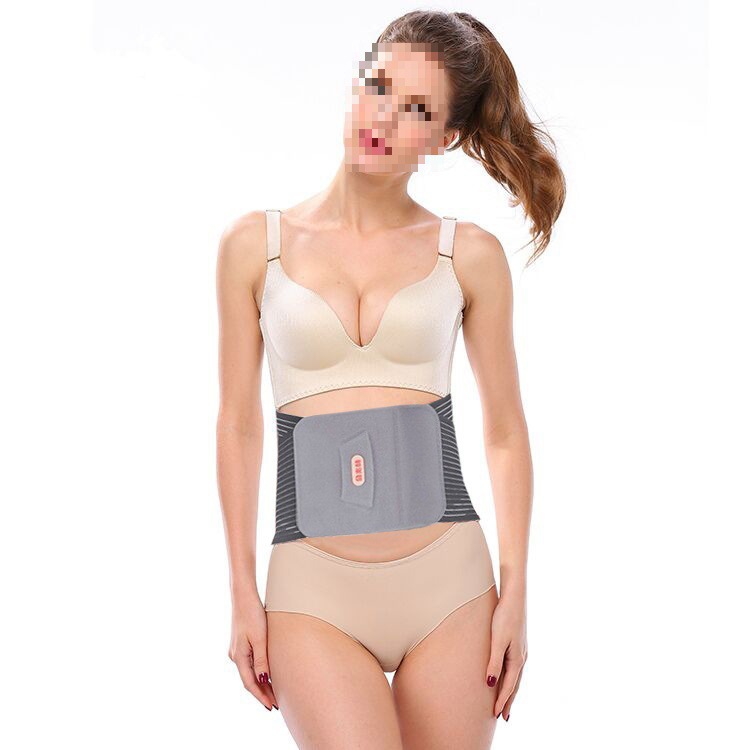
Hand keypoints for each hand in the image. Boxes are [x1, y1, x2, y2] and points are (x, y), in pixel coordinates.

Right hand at [228, 596, 277, 710]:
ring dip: (261, 683)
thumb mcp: (260, 638)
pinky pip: (250, 663)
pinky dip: (258, 671)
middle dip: (262, 692)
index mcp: (238, 656)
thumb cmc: (252, 614)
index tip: (272, 707)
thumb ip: (261, 660)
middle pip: (249, 680)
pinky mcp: (241, 643)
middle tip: (276, 704)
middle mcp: (235, 655)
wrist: (243, 596)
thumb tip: (263, 681)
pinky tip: (267, 674)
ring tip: (274, 692)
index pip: (250, 684)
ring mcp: (237, 649)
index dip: (261, 696)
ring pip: (249, 672)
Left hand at [486, 588, 527, 720]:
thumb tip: (490, 684)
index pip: (509, 686)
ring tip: (505, 701)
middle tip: (504, 717)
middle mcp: (522, 657)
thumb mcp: (497, 640)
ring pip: (516, 676)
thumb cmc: (504, 616)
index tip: (497, 715)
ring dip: (510, 690)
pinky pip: (515, 666)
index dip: (502, 701)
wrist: (514, 596)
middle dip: (509, 701)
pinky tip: (507, 676)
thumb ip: (494, 662)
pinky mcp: (518, 643)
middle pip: (515, 685)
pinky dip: (511, 677)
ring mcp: (521, 650)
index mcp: (517, 659)